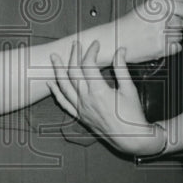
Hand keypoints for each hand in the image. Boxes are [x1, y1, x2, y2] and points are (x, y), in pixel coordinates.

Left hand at [49, 42, 165, 156]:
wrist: (131, 138)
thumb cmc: (132, 114)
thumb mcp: (129, 89)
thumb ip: (122, 68)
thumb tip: (120, 50)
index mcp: (98, 91)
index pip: (88, 64)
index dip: (91, 51)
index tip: (96, 44)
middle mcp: (86, 99)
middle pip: (73, 72)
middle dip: (73, 55)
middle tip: (75, 44)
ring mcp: (81, 108)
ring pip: (64, 86)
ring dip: (58, 70)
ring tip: (54, 57)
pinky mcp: (80, 116)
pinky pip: (63, 103)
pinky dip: (56, 92)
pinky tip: (50, 83)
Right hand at [114, 0, 182, 62]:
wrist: (117, 39)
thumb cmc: (130, 23)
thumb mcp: (148, 6)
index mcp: (157, 5)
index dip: (181, 11)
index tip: (176, 13)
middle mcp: (160, 18)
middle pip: (182, 22)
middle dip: (174, 24)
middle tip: (161, 26)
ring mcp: (161, 33)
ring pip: (179, 35)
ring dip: (171, 36)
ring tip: (158, 34)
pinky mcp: (161, 48)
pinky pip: (177, 47)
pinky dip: (171, 47)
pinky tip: (160, 42)